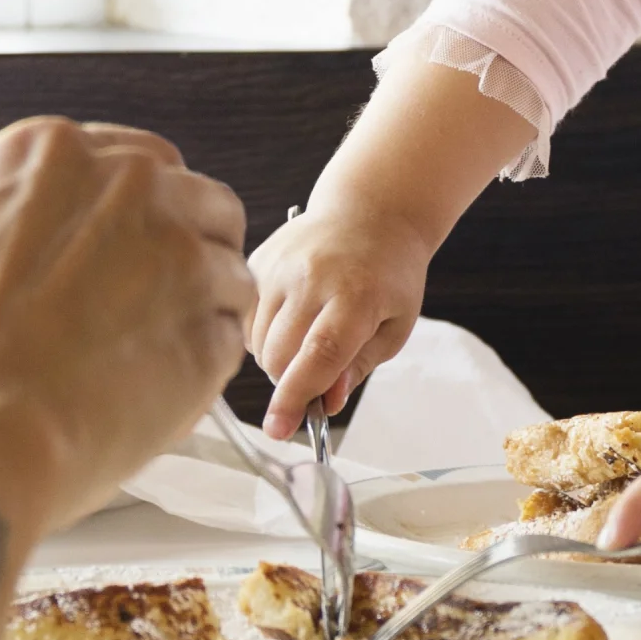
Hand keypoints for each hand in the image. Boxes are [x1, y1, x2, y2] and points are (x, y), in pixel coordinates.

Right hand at [0, 118, 252, 527]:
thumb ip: (19, 214)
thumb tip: (48, 235)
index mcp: (54, 153)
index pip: (140, 160)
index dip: (139, 212)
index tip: (129, 246)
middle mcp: (127, 184)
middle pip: (201, 199)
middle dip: (186, 247)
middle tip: (153, 300)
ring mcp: (179, 254)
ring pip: (227, 269)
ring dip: (200, 309)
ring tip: (148, 358)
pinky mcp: (210, 329)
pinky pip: (228, 337)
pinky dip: (203, 365)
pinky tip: (153, 392)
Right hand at [247, 206, 433, 435]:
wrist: (370, 212)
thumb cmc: (388, 273)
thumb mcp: (394, 326)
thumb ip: (358, 367)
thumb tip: (325, 403)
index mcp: (356, 295)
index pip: (318, 355)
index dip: (295, 396)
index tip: (279, 428)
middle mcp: (312, 277)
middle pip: (279, 355)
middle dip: (292, 380)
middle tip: (318, 372)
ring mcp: (280, 266)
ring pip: (257, 342)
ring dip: (277, 357)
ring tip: (308, 334)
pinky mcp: (259, 261)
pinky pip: (246, 318)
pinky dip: (263, 333)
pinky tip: (290, 316)